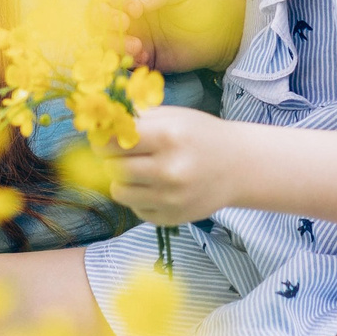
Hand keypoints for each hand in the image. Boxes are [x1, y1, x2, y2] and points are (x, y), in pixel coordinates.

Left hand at [105, 105, 234, 225]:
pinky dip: (138, 197)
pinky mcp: (171, 218)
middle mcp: (169, 169)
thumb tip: (98, 125)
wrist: (238, 167)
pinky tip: (155, 186)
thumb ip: (136, 119)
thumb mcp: (173, 117)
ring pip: (119, 191)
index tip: (106, 139)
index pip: (114, 141)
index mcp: (168, 137)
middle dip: (112, 160)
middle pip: (114, 167)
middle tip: (122, 154)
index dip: (104, 140)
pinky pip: (135, 208)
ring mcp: (170, 198)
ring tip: (138, 171)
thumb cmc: (200, 136)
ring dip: (122, 180)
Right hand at [113, 0, 243, 71]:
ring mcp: (131, 33)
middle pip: (98, 14)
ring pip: (104, 39)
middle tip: (124, 24)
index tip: (133, 8)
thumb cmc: (203, 0)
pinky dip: (126, 61)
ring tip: (137, 47)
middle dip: (105, 20)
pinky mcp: (139, 55)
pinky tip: (145, 58)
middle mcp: (127, 10)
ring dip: (114, 43)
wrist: (222, 30)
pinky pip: (121, 60)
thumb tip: (135, 3)